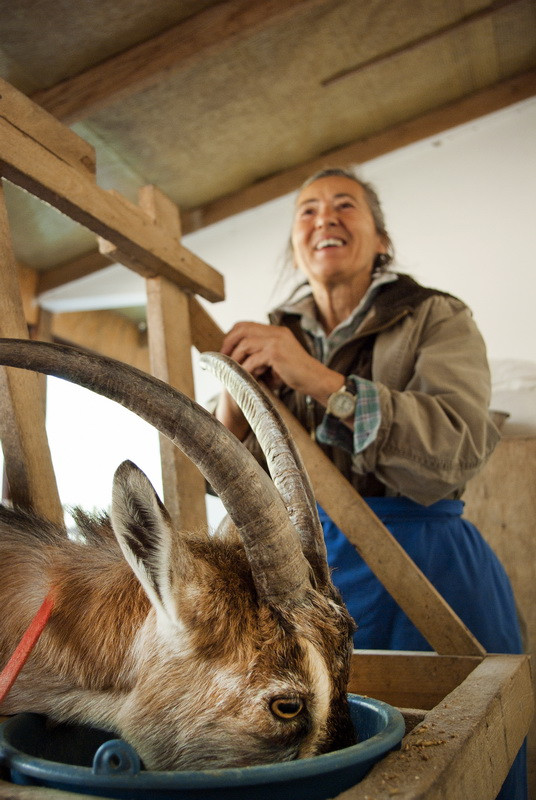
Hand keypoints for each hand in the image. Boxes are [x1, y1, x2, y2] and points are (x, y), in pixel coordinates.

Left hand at [220, 322, 344, 402]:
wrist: (316, 380)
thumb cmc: (297, 374)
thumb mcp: (277, 360)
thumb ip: (261, 355)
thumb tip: (238, 361)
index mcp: (276, 331)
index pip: (245, 325)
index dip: (231, 336)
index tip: (226, 351)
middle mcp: (276, 332)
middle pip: (241, 329)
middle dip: (228, 344)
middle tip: (224, 359)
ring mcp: (277, 341)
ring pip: (245, 344)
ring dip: (237, 359)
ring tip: (236, 371)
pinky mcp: (276, 353)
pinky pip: (253, 359)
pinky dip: (247, 369)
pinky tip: (249, 377)